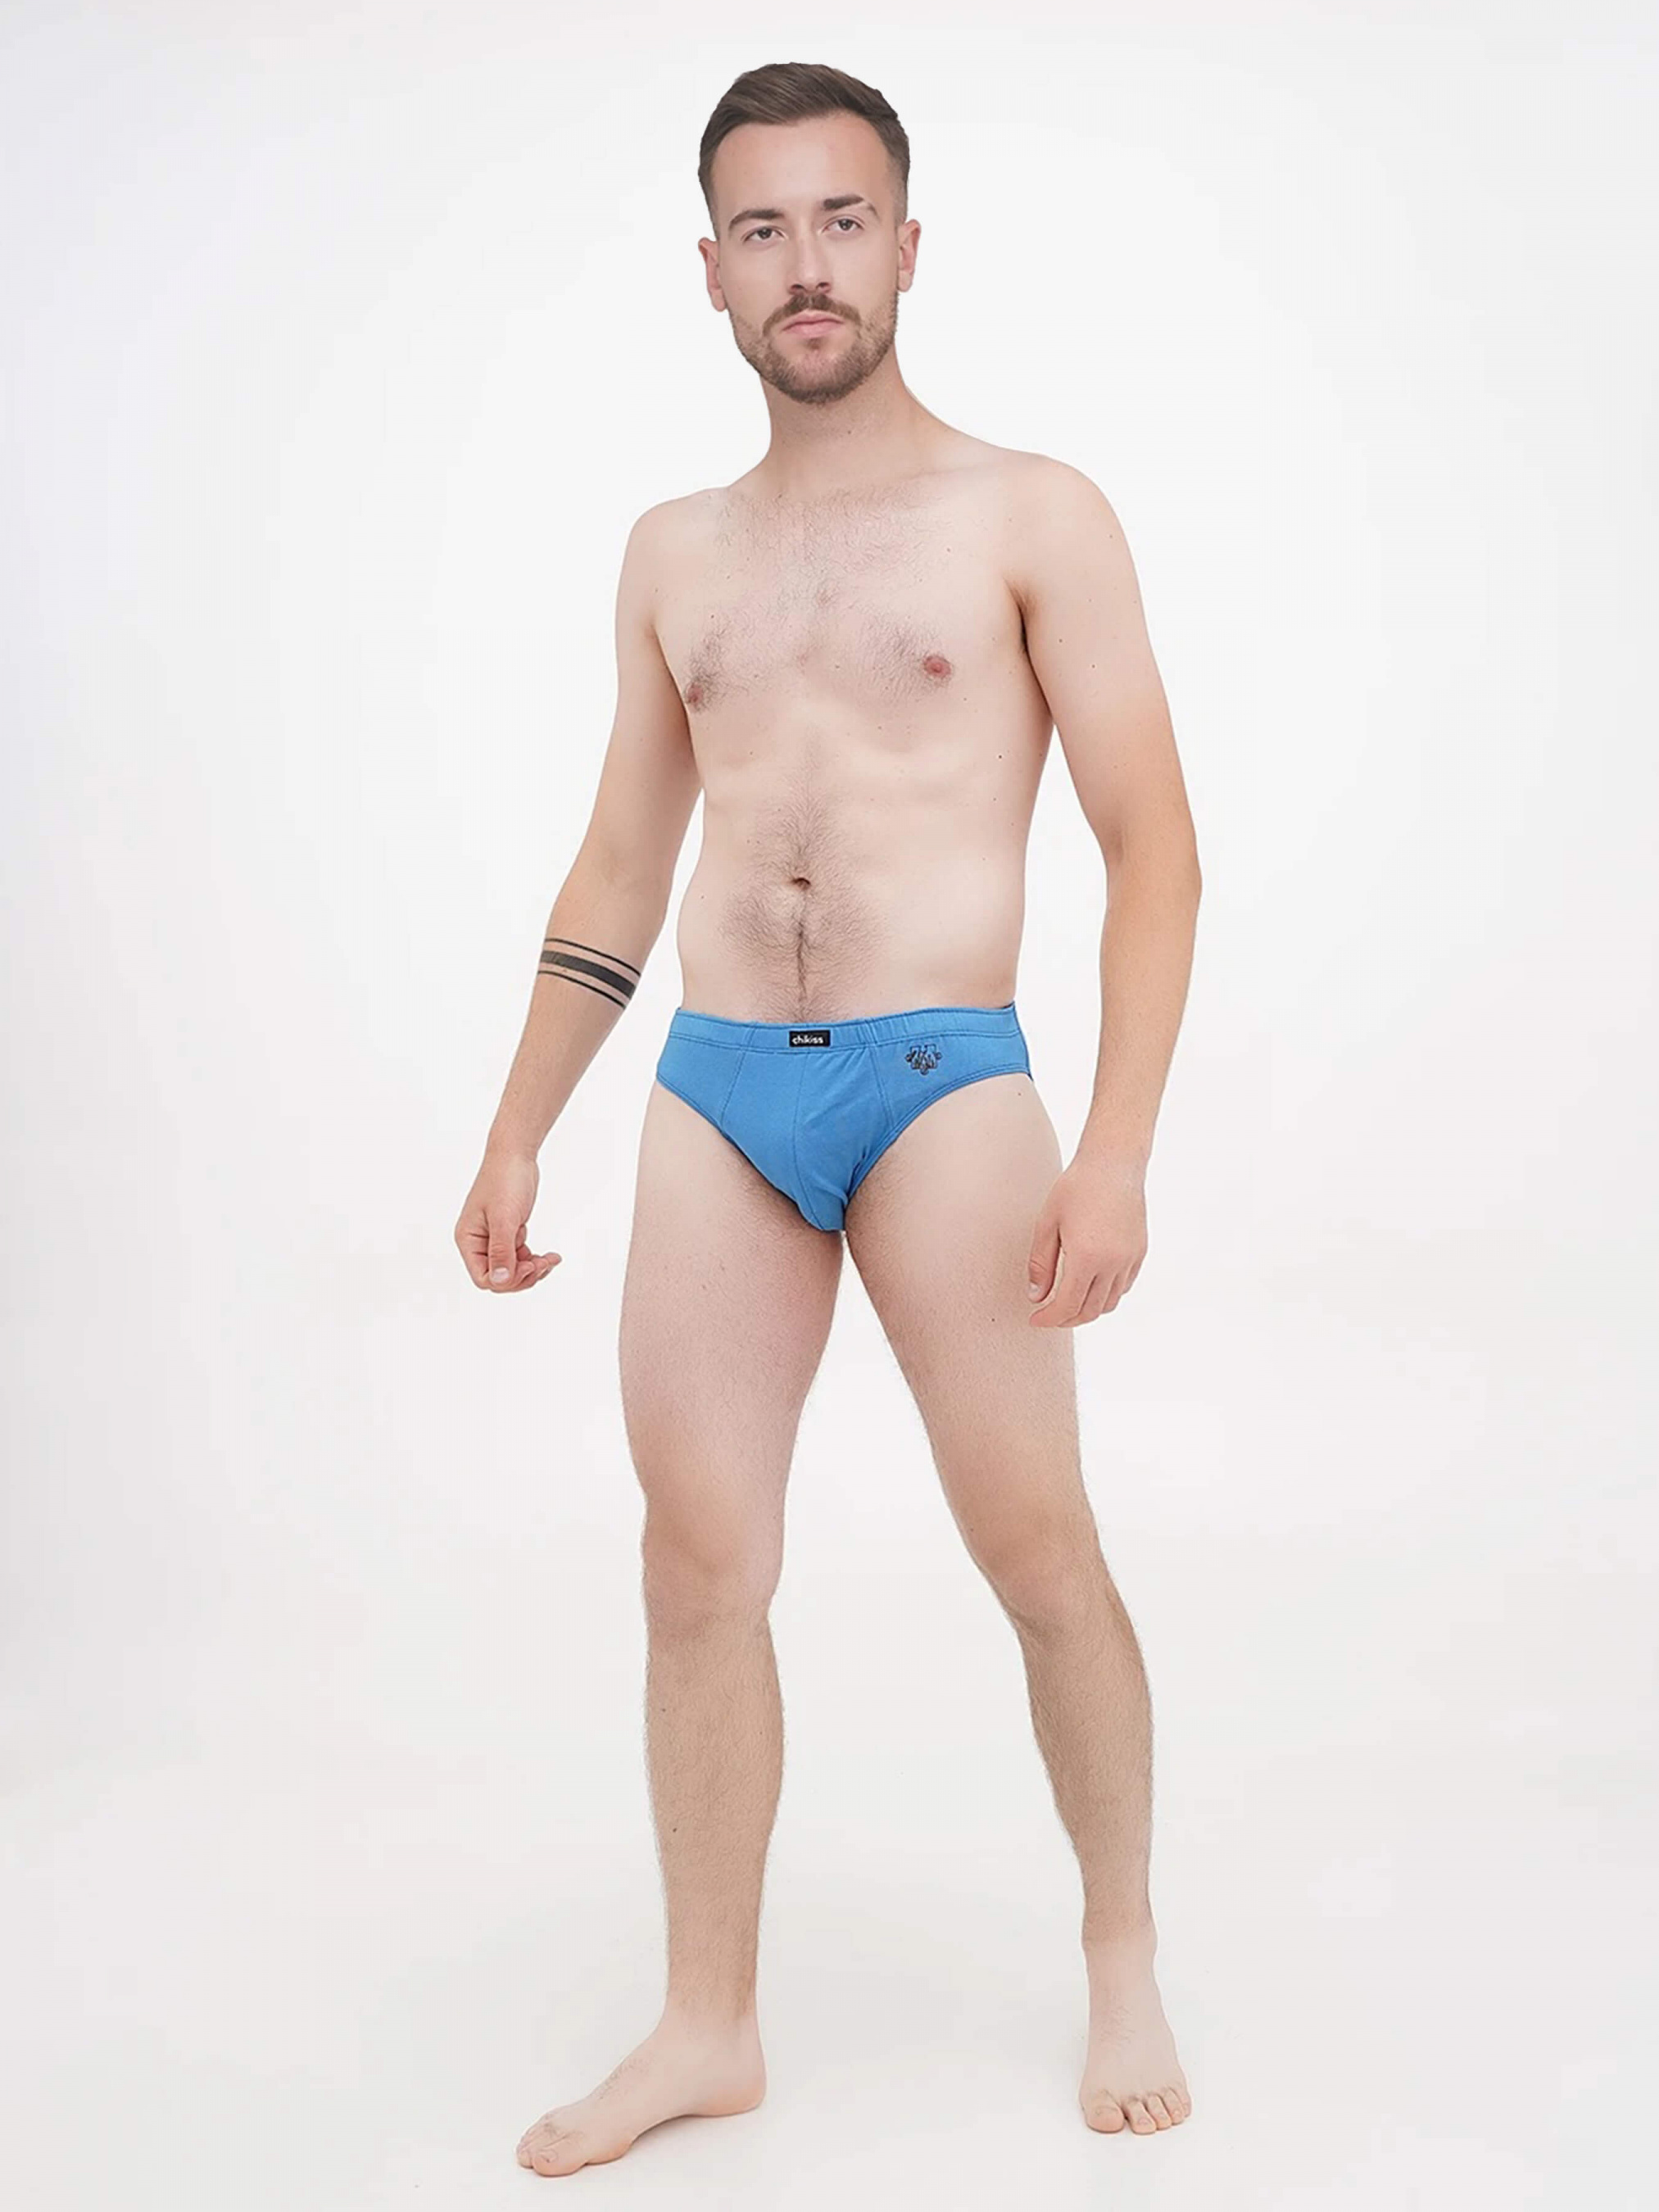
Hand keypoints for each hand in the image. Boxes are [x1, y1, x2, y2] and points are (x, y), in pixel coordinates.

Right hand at [455, 1148, 560, 1291]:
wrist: (515, 1155)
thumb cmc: (504, 1180)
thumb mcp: (504, 1217)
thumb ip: (502, 1251)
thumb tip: (500, 1281)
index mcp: (468, 1240)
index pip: (483, 1278)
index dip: (507, 1280)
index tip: (529, 1266)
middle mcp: (478, 1243)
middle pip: (499, 1278)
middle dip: (523, 1276)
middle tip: (543, 1264)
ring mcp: (494, 1239)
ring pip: (512, 1270)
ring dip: (533, 1270)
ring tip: (550, 1259)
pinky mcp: (509, 1234)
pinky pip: (521, 1258)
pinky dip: (535, 1260)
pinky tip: (550, 1255)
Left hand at [1026, 1154, 1146, 1326]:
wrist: (1113, 1164)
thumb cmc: (1076, 1188)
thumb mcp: (1047, 1224)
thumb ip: (1040, 1264)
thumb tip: (1036, 1296)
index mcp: (1086, 1257)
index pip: (1067, 1305)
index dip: (1049, 1318)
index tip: (1035, 1319)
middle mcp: (1113, 1264)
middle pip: (1090, 1311)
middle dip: (1066, 1319)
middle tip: (1049, 1315)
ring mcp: (1130, 1260)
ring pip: (1109, 1302)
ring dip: (1087, 1309)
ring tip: (1068, 1302)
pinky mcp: (1139, 1253)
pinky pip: (1123, 1286)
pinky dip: (1106, 1295)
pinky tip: (1091, 1284)